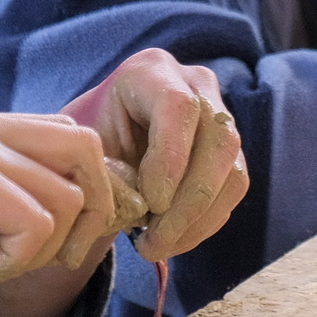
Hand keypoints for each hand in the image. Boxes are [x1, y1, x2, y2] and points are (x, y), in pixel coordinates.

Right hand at [0, 107, 114, 296]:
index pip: (69, 137)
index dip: (85, 188)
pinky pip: (36, 223)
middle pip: (86, 149)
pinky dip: (16, 260)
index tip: (63, 241)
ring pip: (68, 196)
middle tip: (49, 259)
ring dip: (43, 247)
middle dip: (88, 212)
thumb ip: (2, 213)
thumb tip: (62, 235)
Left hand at [63, 49, 248, 262]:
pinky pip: (233, 189)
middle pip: (219, 139)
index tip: (151, 204)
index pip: (178, 106)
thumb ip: (103, 166)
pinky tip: (173, 241)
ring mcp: (219, 115)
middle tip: (155, 241)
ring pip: (233, 169)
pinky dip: (205, 223)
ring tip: (158, 246)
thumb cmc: (87, 142)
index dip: (171, 158)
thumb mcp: (83, 146)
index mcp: (150, 71)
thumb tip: (136, 206)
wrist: (101, 143)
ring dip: (198, 219)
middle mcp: (194, 84)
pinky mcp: (230, 150)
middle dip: (189, 201)